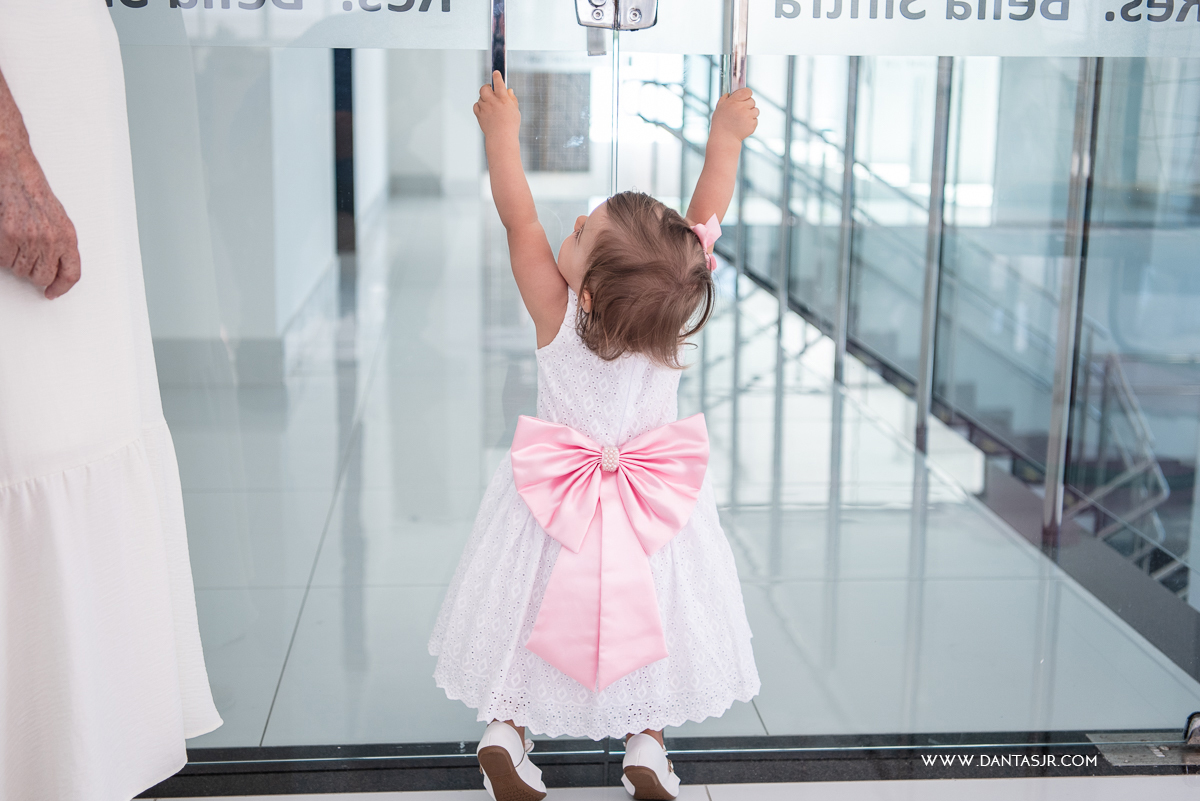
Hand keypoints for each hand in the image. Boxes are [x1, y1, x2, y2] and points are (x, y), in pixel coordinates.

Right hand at [0, 144, 79, 298]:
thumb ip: (62, 248)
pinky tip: (6, 242)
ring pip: (21, 270)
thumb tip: (57, 272)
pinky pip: (4, 261)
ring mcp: (30, 238)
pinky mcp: (9, 235)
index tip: (52, 293)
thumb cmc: (38, 199)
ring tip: (18, 244)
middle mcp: (51, 240)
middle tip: (28, 261)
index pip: (71, 274)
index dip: (61, 288)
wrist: (20, 178)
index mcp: (68, 239)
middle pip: (42, 276)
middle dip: (34, 274)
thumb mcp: (60, 224)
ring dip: (16, 262)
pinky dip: (3, 256)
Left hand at [473, 70, 520, 142]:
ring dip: (485, 99)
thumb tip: (508, 90)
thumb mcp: (515, 110)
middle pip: (484, 88)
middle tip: (490, 90)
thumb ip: (512, 99)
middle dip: (487, 87)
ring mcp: (484, 108)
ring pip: (480, 97)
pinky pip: (476, 106)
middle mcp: (492, 102)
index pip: (498, 82)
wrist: (501, 138)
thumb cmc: (511, 125)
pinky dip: (479, 106)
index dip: (496, 76)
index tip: (496, 73)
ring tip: (491, 106)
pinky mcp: (479, 115)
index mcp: (503, 99)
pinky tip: (485, 110)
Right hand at [709, 87, 758, 147]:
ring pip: (756, 110)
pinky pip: (755, 120)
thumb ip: (725, 98)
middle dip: (748, 105)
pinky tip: (743, 125)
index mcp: (733, 101)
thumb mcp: (719, 108)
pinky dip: (751, 122)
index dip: (746, 94)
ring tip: (741, 119)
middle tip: (740, 111)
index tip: (744, 97)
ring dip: (750, 113)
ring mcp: (748, 116)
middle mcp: (742, 108)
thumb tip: (730, 94)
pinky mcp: (752, 124)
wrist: (724, 139)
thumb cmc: (720, 123)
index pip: (747, 91)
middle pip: (752, 101)